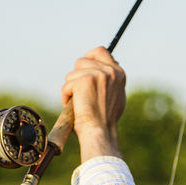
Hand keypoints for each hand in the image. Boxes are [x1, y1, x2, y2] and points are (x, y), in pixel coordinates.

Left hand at [62, 47, 125, 161]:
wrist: (100, 132)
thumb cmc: (105, 121)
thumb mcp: (115, 97)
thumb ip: (110, 82)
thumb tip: (104, 71)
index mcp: (119, 73)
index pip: (100, 51)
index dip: (88, 58)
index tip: (83, 69)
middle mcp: (110, 71)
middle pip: (82, 61)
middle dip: (76, 77)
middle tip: (80, 94)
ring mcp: (98, 74)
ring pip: (72, 73)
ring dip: (71, 88)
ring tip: (79, 104)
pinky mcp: (84, 80)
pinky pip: (67, 85)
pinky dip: (66, 97)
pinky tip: (75, 108)